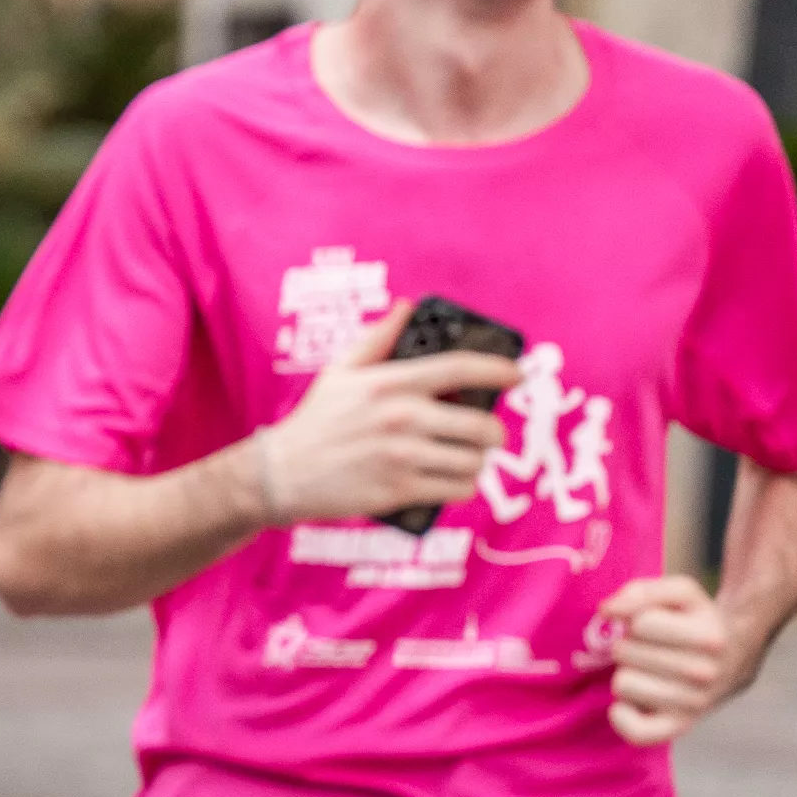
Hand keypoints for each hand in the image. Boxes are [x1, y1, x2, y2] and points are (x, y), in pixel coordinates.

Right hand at [250, 300, 523, 525]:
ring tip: (463, 459)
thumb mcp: (339, 372)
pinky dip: (461, 487)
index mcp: (390, 383)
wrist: (280, 474)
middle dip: (493, 432)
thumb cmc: (313, 421)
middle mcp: (402, 418)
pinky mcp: (400, 489)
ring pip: (473, 461)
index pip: (460, 368)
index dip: (498, 369)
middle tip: (487, 435)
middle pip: (481, 425)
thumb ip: (378, 339)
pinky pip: (457, 489)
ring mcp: (403, 456)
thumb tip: (407, 307)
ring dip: (476, 462)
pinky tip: (450, 481)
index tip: (517, 374)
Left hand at [600, 576, 742, 745]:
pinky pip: (636, 732)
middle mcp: (706, 673)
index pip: (640, 622)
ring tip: (649, 671)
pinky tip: (630, 702)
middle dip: (630, 645)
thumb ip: (640, 591)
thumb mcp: (679, 594)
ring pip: (623, 683)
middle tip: (650, 649)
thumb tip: (607, 610)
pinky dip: (623, 716)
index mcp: (709, 636)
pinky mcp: (678, 727)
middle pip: (626, 652)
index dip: (637, 619)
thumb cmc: (694, 622)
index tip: (652, 623)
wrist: (731, 660)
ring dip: (627, 673)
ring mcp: (694, 704)